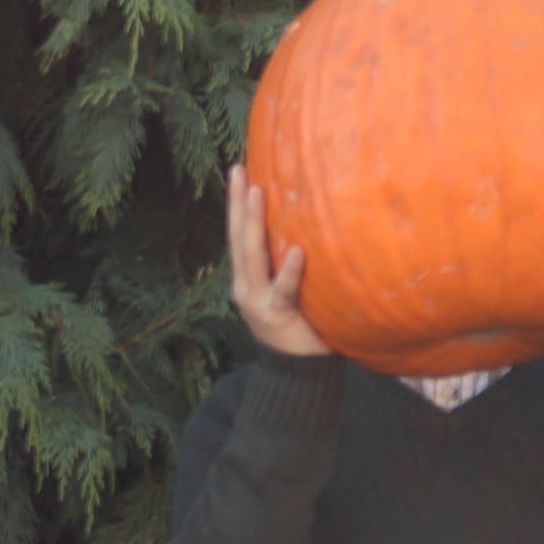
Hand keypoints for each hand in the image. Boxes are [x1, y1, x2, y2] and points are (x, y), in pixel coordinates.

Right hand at [226, 164, 331, 357]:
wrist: (296, 373)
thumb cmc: (299, 327)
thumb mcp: (286, 292)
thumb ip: (287, 265)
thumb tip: (309, 226)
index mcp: (246, 279)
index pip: (238, 235)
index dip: (234, 204)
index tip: (238, 170)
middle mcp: (246, 287)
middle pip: (238, 239)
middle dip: (236, 204)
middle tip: (239, 171)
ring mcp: (258, 302)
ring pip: (252, 257)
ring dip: (252, 224)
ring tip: (256, 193)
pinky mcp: (277, 317)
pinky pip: (283, 290)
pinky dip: (289, 271)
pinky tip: (297, 251)